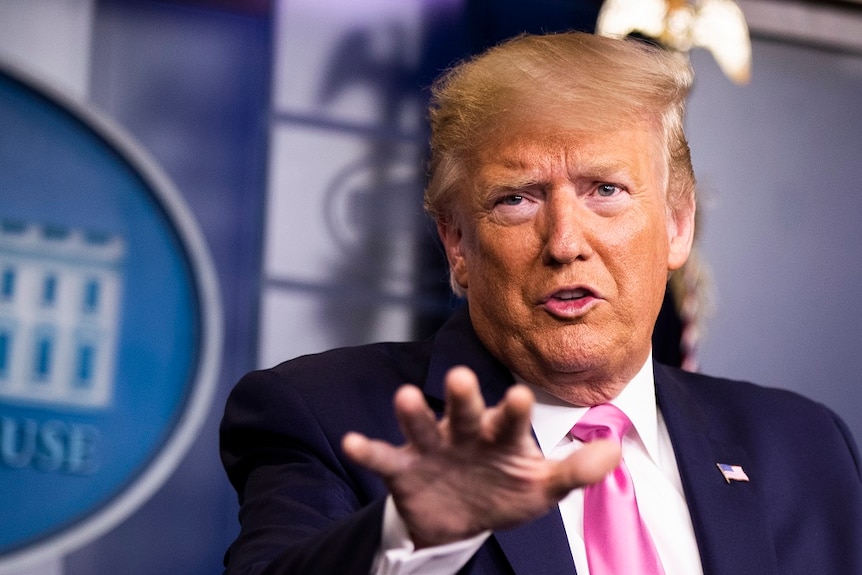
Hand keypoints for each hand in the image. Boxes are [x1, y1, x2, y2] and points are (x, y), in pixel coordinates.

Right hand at [342, 366, 619, 547]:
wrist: (459, 518)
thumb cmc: (503, 492)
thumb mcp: (541, 488)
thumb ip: (575, 471)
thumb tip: (617, 451)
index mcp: (500, 435)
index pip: (510, 419)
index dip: (514, 409)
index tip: (522, 394)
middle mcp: (465, 433)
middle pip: (465, 411)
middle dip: (463, 396)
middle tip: (462, 376)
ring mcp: (432, 448)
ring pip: (422, 426)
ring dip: (413, 413)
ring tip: (405, 397)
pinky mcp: (404, 468)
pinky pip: (384, 457)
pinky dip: (369, 450)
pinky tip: (354, 442)